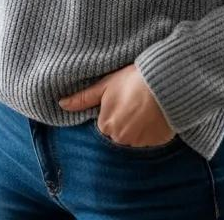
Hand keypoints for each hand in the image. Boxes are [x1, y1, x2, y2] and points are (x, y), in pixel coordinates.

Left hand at [58, 63, 176, 147]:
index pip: (104, 124)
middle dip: (122, 121)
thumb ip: (82, 99)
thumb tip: (61, 104)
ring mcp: (140, 143)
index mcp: (106, 125)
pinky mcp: (156, 143)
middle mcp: (121, 139)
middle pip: (118, 133)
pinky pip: (149, 140)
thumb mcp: (104, 86)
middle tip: (132, 102)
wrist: (162, 83)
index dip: (111, 111)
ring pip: (133, 137)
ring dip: (136, 126)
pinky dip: (150, 130)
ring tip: (143, 106)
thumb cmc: (131, 81)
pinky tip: (153, 114)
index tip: (120, 99)